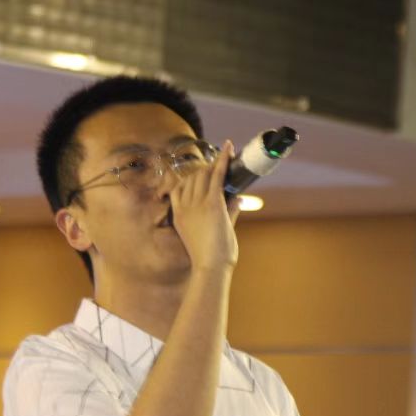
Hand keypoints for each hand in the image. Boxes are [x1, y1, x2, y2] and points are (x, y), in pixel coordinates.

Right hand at [167, 139, 238, 272]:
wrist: (210, 267)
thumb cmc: (211, 258)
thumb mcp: (213, 234)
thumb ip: (227, 214)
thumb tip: (238, 199)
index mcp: (179, 216)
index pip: (177, 188)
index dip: (188, 178)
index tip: (199, 173)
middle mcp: (185, 207)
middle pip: (192, 178)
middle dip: (204, 169)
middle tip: (218, 164)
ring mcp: (197, 204)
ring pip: (203, 174)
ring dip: (214, 164)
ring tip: (226, 156)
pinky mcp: (212, 203)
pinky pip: (217, 175)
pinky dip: (223, 160)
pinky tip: (228, 148)